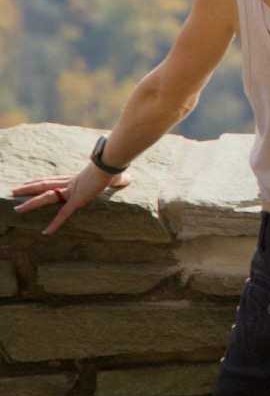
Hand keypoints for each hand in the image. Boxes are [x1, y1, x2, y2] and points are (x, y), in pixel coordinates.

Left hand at [11, 159, 132, 234]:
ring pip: (46, 197)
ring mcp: (72, 191)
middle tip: (13, 191)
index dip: (39, 182)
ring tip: (16, 209)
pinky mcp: (77, 199)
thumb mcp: (117, 176)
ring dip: (30, 203)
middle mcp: (69, 184)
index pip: (53, 180)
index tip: (28, 183)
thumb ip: (121, 179)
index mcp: (75, 179)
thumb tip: (130, 178)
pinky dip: (54, 224)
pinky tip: (46, 232)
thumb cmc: (114, 167)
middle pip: (44, 186)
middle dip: (27, 189)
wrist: (111, 162)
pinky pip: (63, 214)